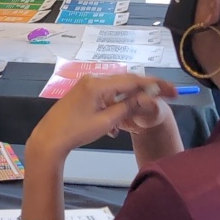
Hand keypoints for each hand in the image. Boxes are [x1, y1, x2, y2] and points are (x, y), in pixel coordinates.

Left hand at [27, 73, 173, 157]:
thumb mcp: (105, 122)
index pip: (132, 80)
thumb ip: (127, 107)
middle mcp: (92, 79)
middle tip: (164, 98)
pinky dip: (114, 106)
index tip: (171, 90)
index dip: (154, 85)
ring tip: (133, 120)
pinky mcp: (82, 94)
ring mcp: (86, 86)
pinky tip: (115, 125)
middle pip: (125, 82)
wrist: (48, 139)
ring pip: (115, 90)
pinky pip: (105, 96)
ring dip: (126, 103)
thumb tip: (147, 98)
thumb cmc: (75, 132)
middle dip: (143, 92)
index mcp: (98, 84)